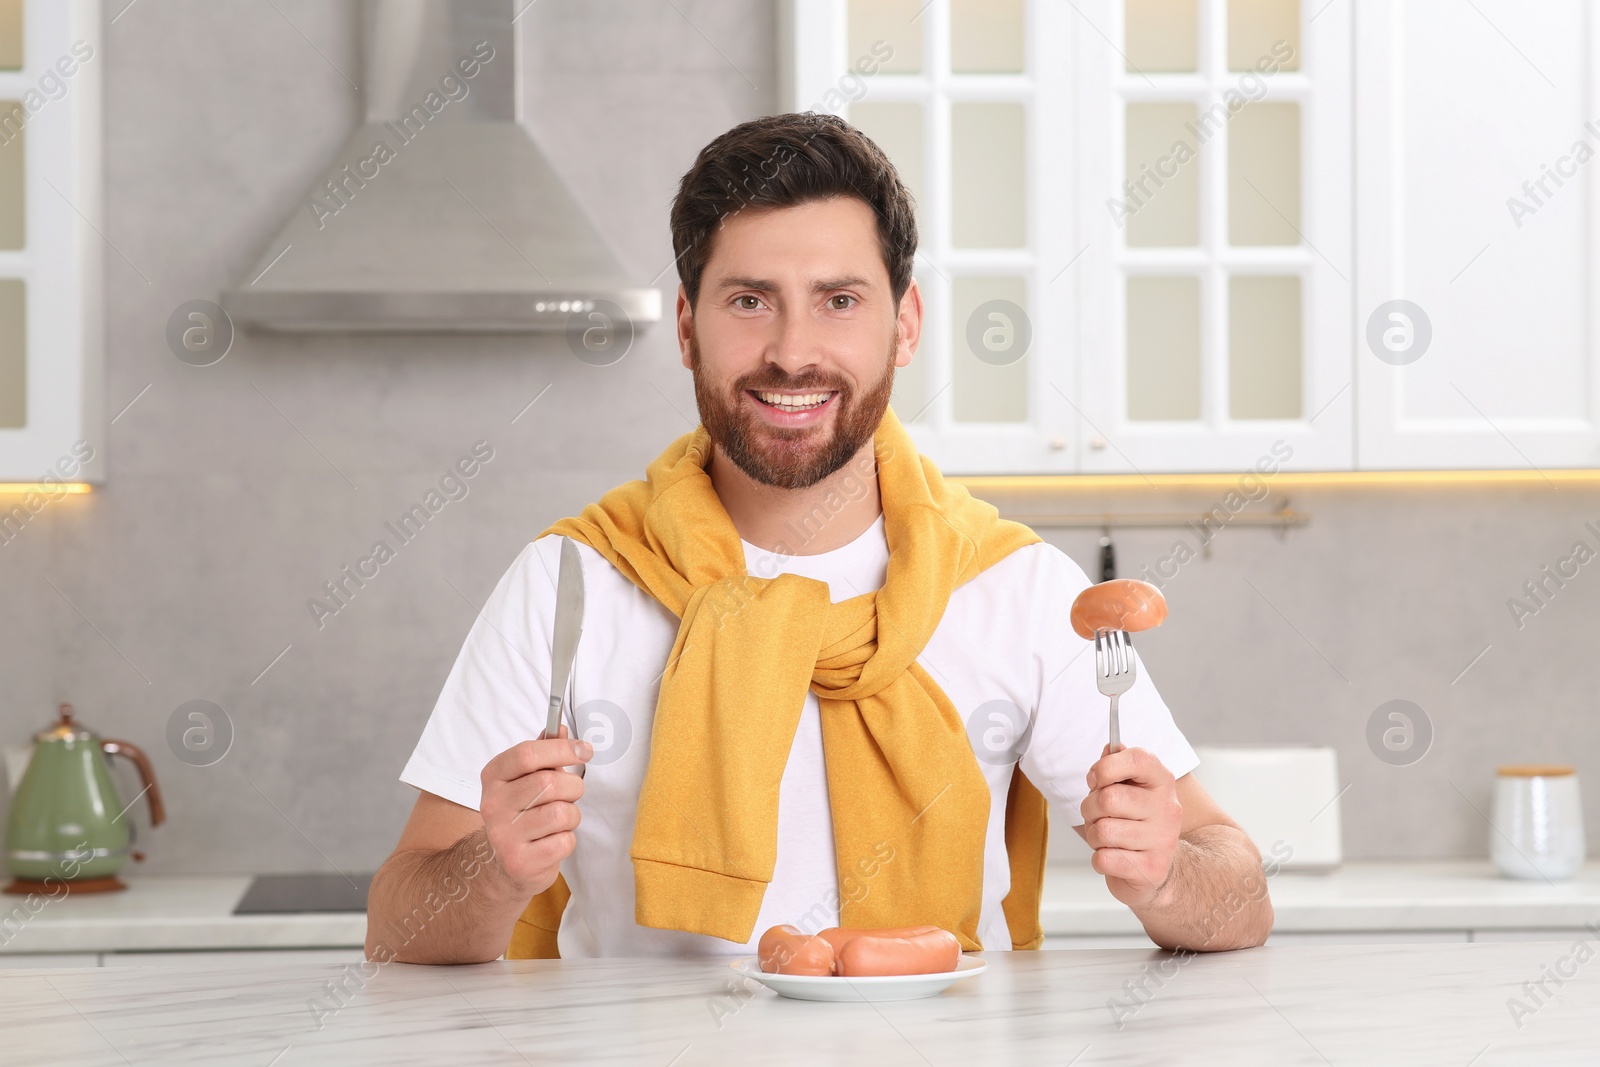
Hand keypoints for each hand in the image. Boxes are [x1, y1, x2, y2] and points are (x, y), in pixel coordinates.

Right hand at [478, 725, 592, 897]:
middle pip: (548, 782)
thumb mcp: (528, 778)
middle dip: (573, 786)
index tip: (585, 751)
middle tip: (572, 793)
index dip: (561, 749)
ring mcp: (503, 835)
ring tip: (560, 820)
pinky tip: (552, 841)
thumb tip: (560, 728)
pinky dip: (567, 840)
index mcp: (493, 776)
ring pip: (561, 813)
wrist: (505, 863)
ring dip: (572, 815)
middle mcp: (493, 804)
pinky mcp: (520, 862)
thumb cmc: (524, 812)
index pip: (527, 754)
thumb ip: (544, 752)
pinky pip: (564, 842)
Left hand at [1079, 744, 1182, 908]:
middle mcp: (1168, 808)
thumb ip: (1116, 766)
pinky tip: (1114, 856)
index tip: (1095, 779)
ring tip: (1108, 837)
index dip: (1106, 767)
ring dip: (1094, 836)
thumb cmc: (1134, 822)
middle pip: (1108, 799)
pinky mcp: (1152, 869)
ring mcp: (1163, 840)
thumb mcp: (1127, 789)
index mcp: (1161, 781)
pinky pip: (1104, 859)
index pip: (1137, 759)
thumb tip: (1109, 747)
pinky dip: (1100, 859)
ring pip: (1103, 831)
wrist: (1155, 868)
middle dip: (1090, 808)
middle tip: (1098, 815)